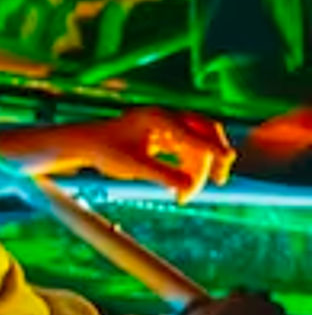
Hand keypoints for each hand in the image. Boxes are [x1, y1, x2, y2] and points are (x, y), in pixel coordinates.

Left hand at [68, 109, 236, 202]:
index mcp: (155, 117)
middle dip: (215, 154)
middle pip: (205, 130)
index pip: (190, 130)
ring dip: (201, 167)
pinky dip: (191, 167)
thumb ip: (162, 174)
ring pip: (198, 143)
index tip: (227, 159)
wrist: (88, 145)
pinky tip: (182, 187)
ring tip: (185, 196)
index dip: (210, 146)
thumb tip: (190, 187)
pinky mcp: (167, 136)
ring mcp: (167, 126)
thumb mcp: (133, 166)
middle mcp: (165, 117)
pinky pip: (189, 149)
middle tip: (220, 179)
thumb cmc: (106, 151)